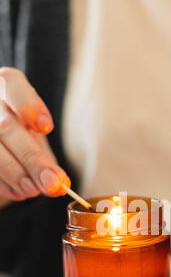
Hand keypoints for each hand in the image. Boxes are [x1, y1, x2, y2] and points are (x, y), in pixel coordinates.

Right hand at [0, 67, 69, 203]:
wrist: (0, 141)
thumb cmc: (20, 133)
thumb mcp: (34, 136)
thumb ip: (45, 155)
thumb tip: (58, 185)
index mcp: (6, 84)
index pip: (13, 84)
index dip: (29, 106)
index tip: (46, 127)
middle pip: (6, 127)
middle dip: (32, 159)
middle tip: (52, 183)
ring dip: (15, 174)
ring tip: (33, 190)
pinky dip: (2, 184)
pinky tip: (17, 192)